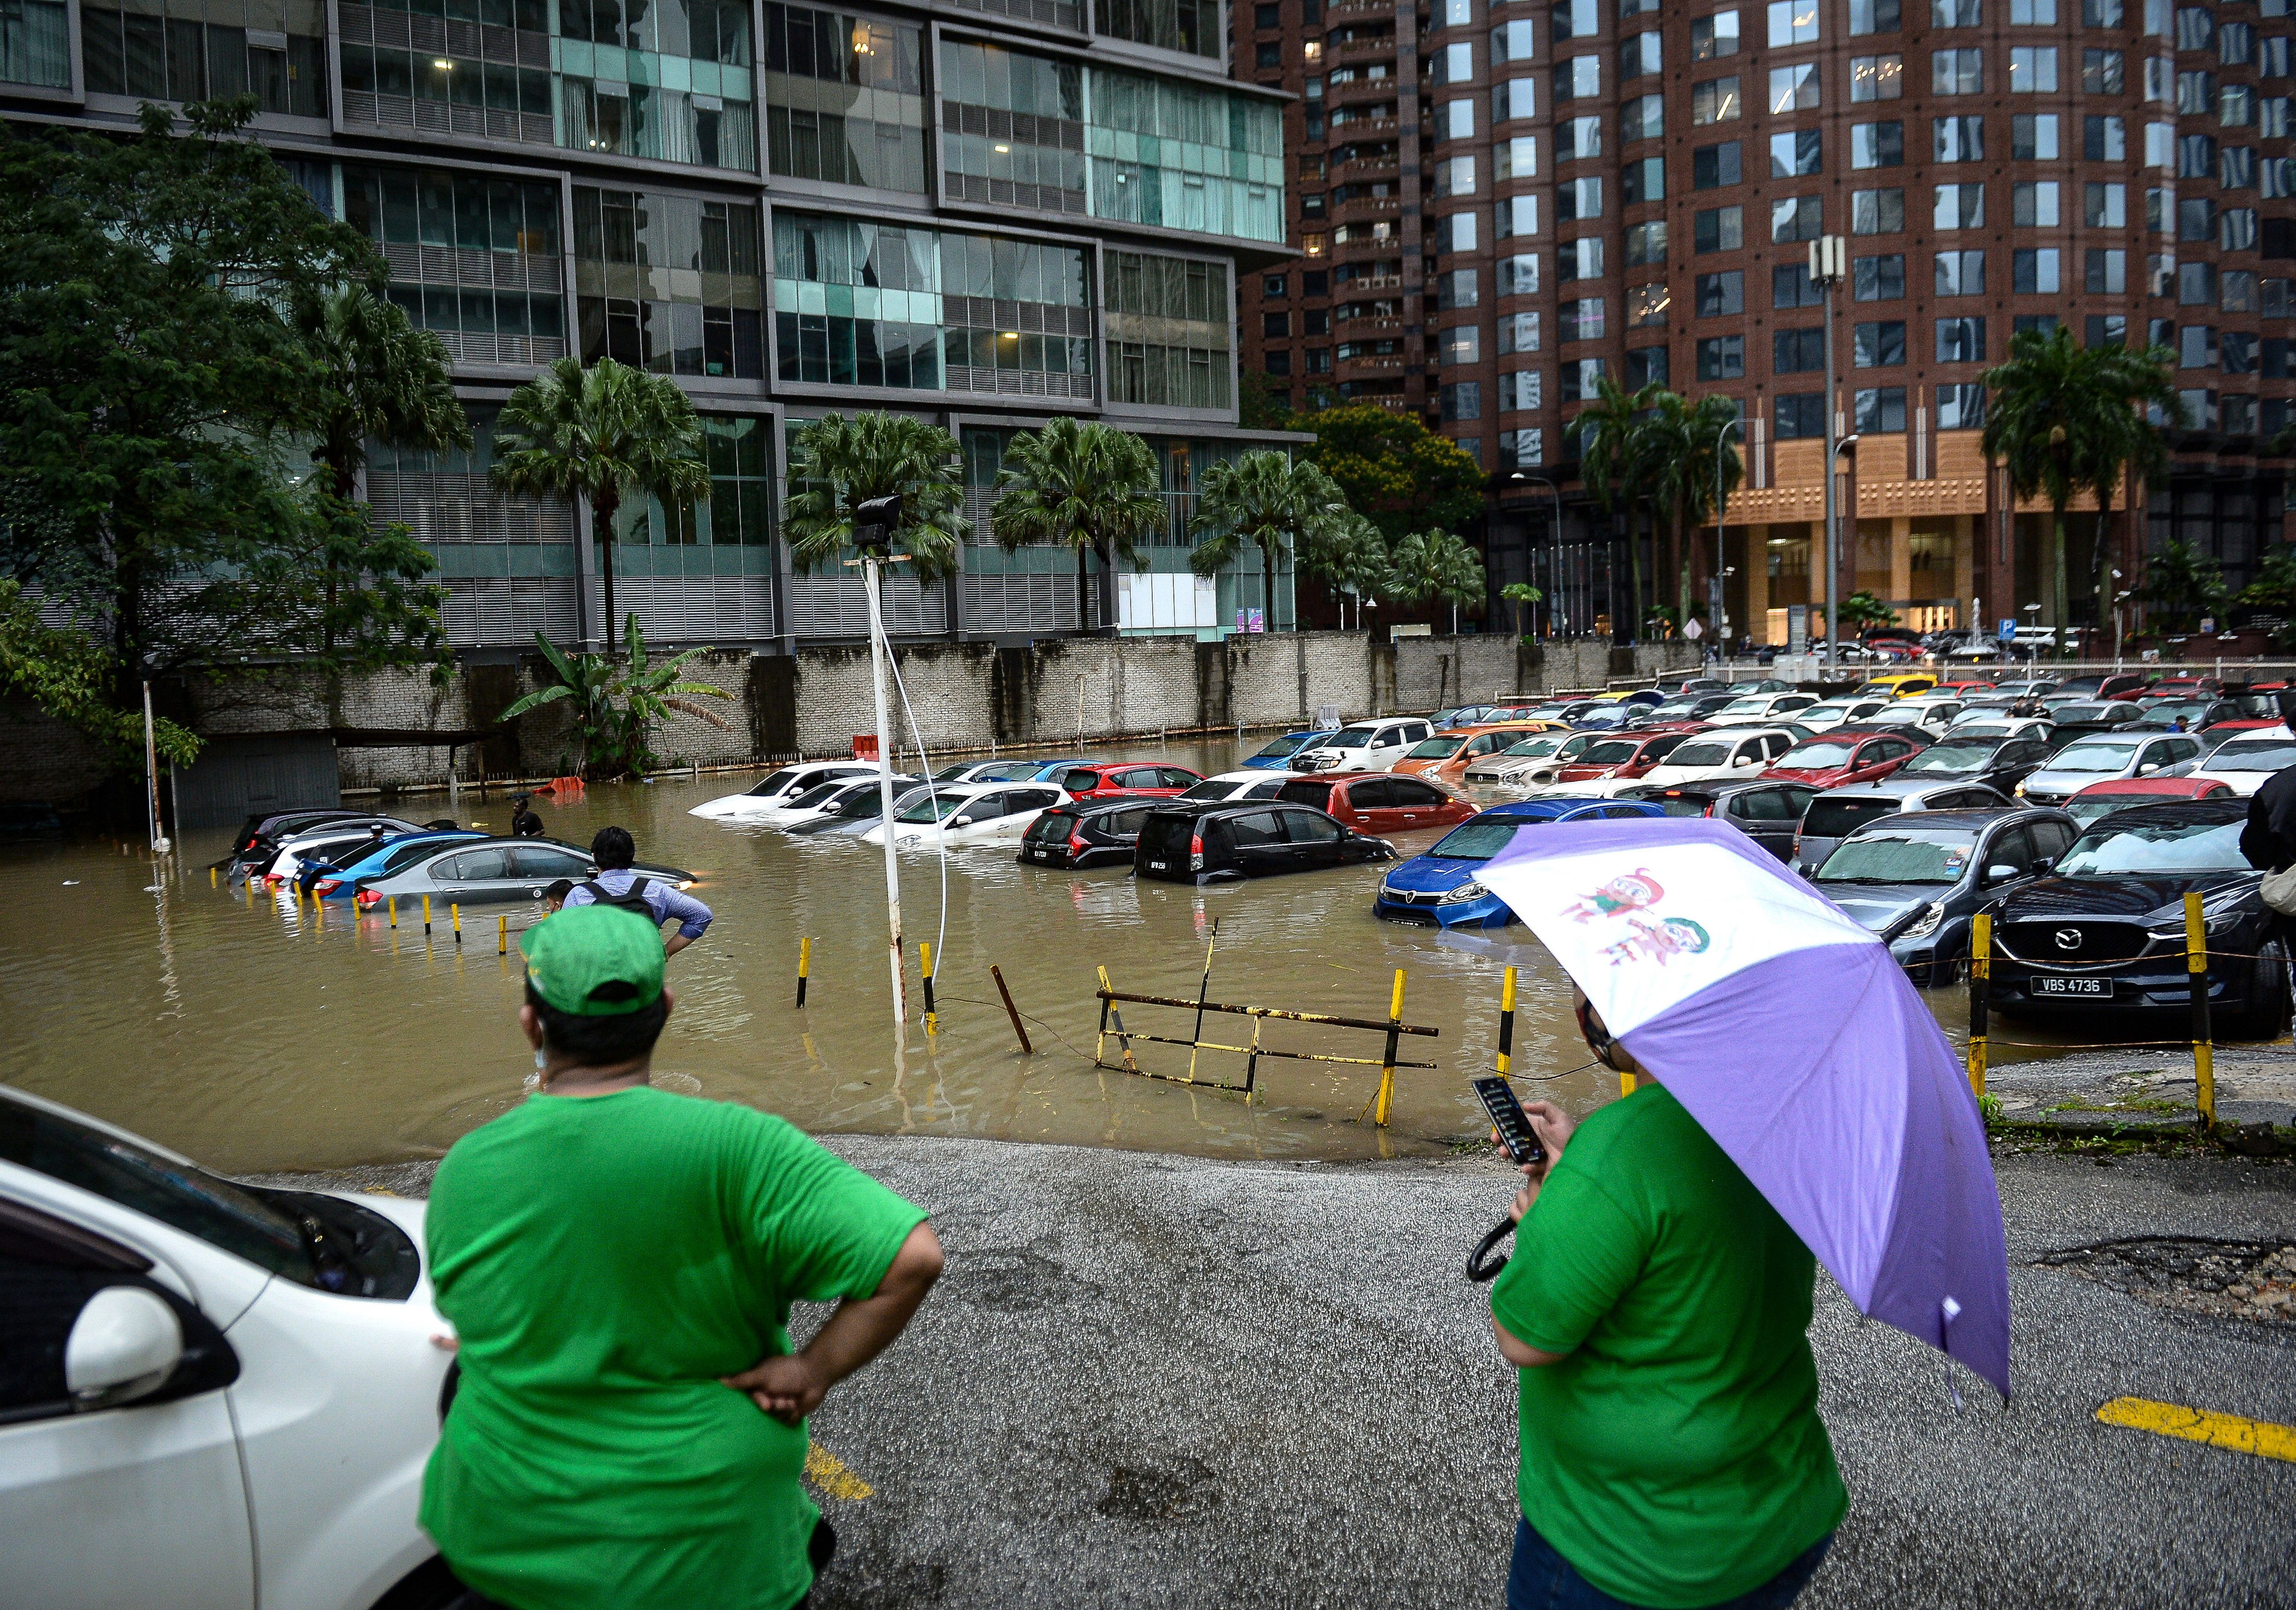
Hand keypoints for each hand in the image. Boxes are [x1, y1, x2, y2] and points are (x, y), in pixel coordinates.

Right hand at [722, 1352, 826, 1424]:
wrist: (815, 1376)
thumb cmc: (787, 1372)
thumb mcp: (762, 1375)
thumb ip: (742, 1380)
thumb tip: (718, 1379)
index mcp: (761, 1383)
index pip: (752, 1397)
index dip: (759, 1401)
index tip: (766, 1402)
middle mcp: (770, 1393)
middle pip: (763, 1408)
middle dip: (773, 1405)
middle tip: (781, 1401)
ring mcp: (781, 1402)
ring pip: (774, 1416)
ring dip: (783, 1408)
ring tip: (791, 1400)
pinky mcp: (793, 1411)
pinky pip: (786, 1421)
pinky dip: (792, 1414)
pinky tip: (797, 1406)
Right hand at [1503, 1101, 1576, 1222]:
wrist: (1583, 1160)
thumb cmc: (1572, 1138)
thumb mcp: (1560, 1118)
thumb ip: (1544, 1107)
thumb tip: (1525, 1105)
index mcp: (1537, 1128)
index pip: (1517, 1126)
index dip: (1505, 1127)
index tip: (1497, 1128)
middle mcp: (1534, 1141)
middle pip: (1513, 1140)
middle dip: (1502, 1141)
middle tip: (1498, 1142)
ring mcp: (1536, 1155)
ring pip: (1517, 1154)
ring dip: (1509, 1153)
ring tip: (1506, 1153)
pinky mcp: (1540, 1168)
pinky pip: (1528, 1167)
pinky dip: (1526, 1167)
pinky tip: (1527, 1166)